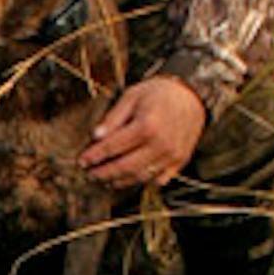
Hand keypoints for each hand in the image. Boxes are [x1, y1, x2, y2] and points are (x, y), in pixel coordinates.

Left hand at [80, 77, 206, 187]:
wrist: (191, 95)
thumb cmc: (158, 93)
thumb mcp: (132, 96)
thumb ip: (113, 118)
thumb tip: (96, 136)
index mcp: (147, 125)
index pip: (113, 147)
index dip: (94, 156)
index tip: (82, 161)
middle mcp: (161, 144)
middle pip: (125, 167)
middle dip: (104, 173)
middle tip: (90, 174)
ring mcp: (172, 155)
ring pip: (140, 177)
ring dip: (120, 181)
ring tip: (105, 179)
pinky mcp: (179, 161)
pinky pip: (158, 180)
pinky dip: (141, 181)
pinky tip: (128, 178)